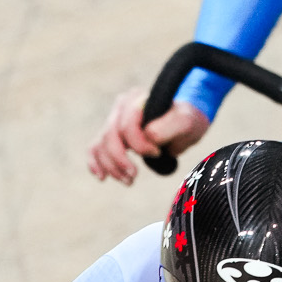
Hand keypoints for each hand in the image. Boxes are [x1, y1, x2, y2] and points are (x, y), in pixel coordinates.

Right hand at [87, 86, 211, 183]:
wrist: (184, 122)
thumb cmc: (186, 121)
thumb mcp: (186, 122)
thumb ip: (169, 126)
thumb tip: (148, 136)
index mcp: (137, 100)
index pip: (127, 126)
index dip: (140, 145)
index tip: (157, 152)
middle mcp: (121, 107)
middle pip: (109, 136)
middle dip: (120, 160)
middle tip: (134, 176)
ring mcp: (114, 120)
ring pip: (101, 144)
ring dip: (112, 166)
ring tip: (129, 181)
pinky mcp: (111, 134)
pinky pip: (95, 147)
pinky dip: (95, 163)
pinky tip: (102, 177)